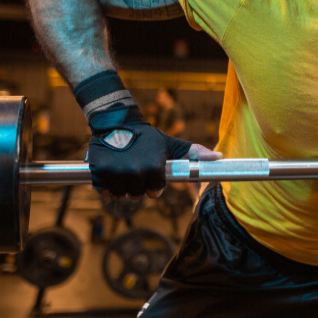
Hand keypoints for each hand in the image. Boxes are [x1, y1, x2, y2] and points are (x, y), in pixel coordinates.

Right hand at [87, 105, 221, 199]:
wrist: (116, 122)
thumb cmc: (147, 136)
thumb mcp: (171, 144)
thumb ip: (195, 152)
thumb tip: (219, 157)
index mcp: (154, 168)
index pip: (155, 192)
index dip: (154, 185)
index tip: (151, 173)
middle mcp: (134, 173)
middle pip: (137, 195)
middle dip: (138, 186)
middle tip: (136, 169)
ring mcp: (115, 174)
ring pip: (120, 195)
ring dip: (122, 187)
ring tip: (124, 170)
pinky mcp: (98, 173)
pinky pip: (103, 191)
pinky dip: (105, 185)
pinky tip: (111, 172)